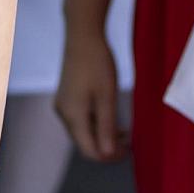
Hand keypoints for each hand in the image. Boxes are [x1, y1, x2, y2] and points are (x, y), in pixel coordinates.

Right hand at [54, 29, 126, 160]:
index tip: (129, 151)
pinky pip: (80, 119)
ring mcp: (63, 105)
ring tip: (125, 130)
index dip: (109, 156)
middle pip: (85, 143)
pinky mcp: (66, 97)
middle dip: (107, 146)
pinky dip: (96, 123)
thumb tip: (108, 154)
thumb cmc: (97, 63)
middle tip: (131, 141)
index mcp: (73, 116)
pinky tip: (111, 117)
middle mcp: (64, 114)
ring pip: (83, 132)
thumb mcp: (107, 97)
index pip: (89, 151)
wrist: (82, 36)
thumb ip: (107, 127)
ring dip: (103, 135)